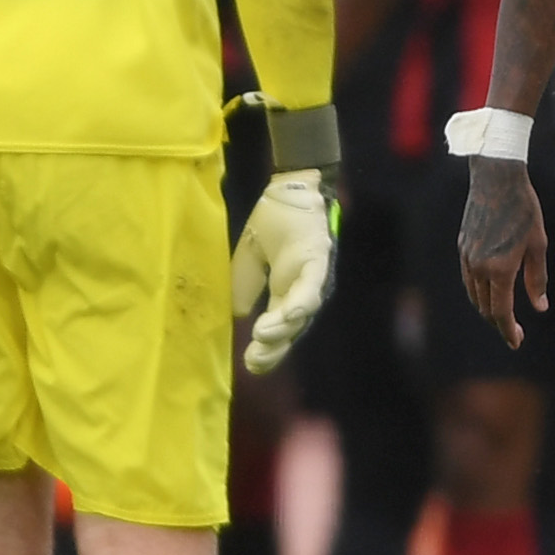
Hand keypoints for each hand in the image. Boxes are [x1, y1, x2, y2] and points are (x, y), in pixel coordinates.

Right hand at [231, 167, 334, 370]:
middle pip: (292, 330)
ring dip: (284, 328)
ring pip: (303, 313)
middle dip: (275, 349)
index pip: (277, 330)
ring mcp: (312, 277)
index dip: (267, 350)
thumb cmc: (273, 222)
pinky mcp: (319, 259)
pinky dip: (303, 301)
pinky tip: (290, 314)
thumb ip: (244, 285)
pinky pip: (313, 286)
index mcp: (284, 292)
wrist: (289, 189)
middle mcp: (300, 291)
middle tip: (254, 362)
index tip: (248, 365)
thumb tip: (236, 315)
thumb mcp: (249, 258)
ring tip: (262, 337)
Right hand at [457, 153, 546, 345]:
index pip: (501, 312)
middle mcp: (478, 267)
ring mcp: (467, 257)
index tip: (517, 342)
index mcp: (500, 269)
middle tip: (514, 333)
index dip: (508, 331)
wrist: (496, 179)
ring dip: (487, 309)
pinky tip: (491, 290)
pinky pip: (469, 279)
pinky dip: (479, 291)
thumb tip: (540, 307)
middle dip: (499, 324)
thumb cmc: (524, 210)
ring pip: (474, 295)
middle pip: (485, 308)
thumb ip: (537, 279)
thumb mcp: (538, 245)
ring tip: (503, 315)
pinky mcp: (462, 246)